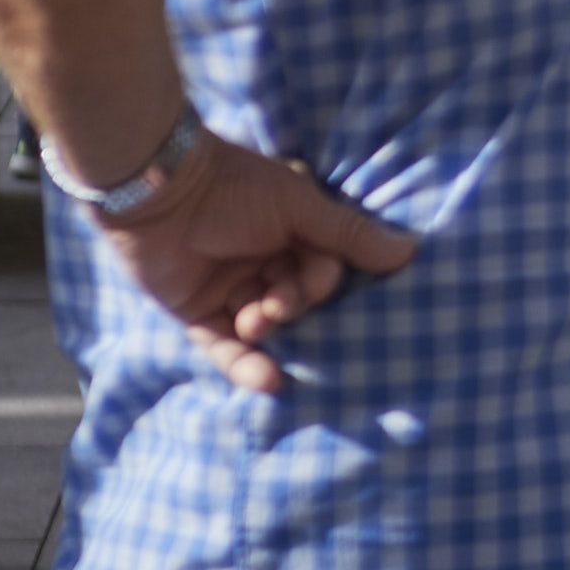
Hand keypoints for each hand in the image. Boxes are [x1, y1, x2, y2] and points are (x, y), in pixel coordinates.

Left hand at [96, 138, 416, 393]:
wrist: (159, 189)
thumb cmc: (233, 188)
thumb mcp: (298, 208)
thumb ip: (349, 236)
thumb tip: (410, 251)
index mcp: (290, 231)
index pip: (321, 270)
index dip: (318, 283)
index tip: (307, 283)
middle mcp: (263, 261)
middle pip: (295, 302)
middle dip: (289, 307)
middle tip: (274, 305)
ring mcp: (228, 288)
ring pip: (262, 328)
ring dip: (266, 335)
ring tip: (258, 325)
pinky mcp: (195, 313)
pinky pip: (224, 348)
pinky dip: (245, 366)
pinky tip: (268, 382)